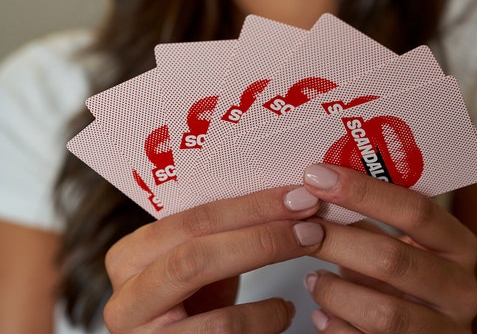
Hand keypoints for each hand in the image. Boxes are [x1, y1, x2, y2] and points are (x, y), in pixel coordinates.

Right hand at [103, 185, 322, 332]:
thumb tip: (288, 194)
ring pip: (218, 317)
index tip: (299, 197)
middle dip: (263, 239)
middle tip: (311, 229)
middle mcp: (126, 301)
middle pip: (197, 260)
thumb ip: (222, 228)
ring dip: (270, 300)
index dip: (250, 207)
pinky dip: (265, 322)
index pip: (191, 221)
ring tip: (300, 272)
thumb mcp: (198, 256)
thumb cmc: (194, 298)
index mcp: (130, 255)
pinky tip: (283, 311)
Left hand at [301, 164, 476, 332]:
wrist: (426, 333)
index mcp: (460, 246)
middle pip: (394, 259)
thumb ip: (373, 219)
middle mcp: (462, 289)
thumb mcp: (404, 245)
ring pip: (384, 313)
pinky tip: (322, 314)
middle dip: (339, 241)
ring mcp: (445, 331)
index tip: (319, 176)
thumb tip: (319, 183)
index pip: (417, 210)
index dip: (364, 192)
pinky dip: (338, 328)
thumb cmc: (408, 281)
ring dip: (336, 292)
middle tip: (303, 229)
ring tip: (312, 278)